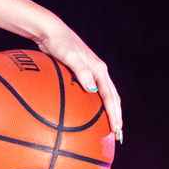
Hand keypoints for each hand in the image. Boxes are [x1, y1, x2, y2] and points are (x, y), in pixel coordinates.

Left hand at [36, 23, 122, 142]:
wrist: (50, 32)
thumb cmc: (58, 43)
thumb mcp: (69, 56)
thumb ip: (81, 71)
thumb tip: (93, 89)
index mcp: (99, 69)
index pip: (110, 97)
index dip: (114, 114)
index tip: (116, 130)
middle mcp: (98, 72)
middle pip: (112, 98)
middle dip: (117, 117)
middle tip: (118, 136)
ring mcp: (91, 73)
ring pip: (105, 96)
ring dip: (109, 112)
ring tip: (110, 128)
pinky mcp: (82, 74)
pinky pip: (93, 94)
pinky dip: (96, 106)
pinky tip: (90, 115)